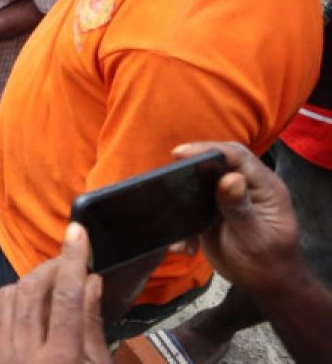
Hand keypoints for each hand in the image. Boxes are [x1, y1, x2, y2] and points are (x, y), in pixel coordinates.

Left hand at [0, 222, 108, 363]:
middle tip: (67, 263)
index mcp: (61, 360)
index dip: (72, 261)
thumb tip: (91, 281)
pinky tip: (13, 304)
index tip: (77, 233)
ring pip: (5, 297)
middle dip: (50, 269)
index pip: (66, 298)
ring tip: (46, 287)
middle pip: (32, 292)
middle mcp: (24, 354)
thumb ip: (91, 327)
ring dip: (26, 284)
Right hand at [171, 141, 301, 296]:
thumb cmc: (268, 264)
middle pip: (217, 163)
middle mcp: (246, 187)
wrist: (267, 287)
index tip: (180, 154)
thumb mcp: (255, 238)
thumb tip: (229, 178)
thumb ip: (241, 209)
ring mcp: (228, 199)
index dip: (209, 150)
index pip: (237, 156)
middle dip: (191, 167)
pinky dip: (184, 224)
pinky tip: (184, 246)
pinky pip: (193, 207)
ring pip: (201, 183)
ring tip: (171, 211)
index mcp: (264, 187)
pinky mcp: (213, 212)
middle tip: (168, 173)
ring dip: (183, 197)